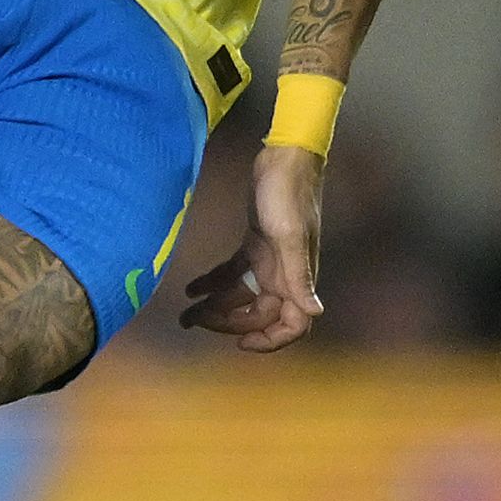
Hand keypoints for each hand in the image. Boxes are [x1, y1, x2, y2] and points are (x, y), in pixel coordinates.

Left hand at [178, 142, 326, 353]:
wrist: (284, 156)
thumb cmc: (289, 194)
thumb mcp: (291, 236)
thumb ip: (299, 276)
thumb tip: (315, 312)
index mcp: (296, 276)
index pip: (292, 325)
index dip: (269, 340)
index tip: (240, 344)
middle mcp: (284, 274)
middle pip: (257, 314)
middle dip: (227, 323)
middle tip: (194, 321)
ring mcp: (270, 260)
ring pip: (242, 296)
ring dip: (215, 307)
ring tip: (186, 313)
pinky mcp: (256, 244)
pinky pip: (233, 273)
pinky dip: (213, 283)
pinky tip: (191, 289)